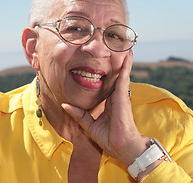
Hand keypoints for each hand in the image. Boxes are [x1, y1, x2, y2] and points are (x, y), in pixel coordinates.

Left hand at [62, 50, 149, 164]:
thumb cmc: (109, 138)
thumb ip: (78, 114)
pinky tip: (127, 54)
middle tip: (115, 47)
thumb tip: (65, 105)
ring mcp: (120, 95)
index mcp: (109, 102)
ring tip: (124, 45)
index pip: (107, 84)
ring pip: (121, 73)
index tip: (103, 63)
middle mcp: (116, 96)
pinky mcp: (122, 95)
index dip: (106, 73)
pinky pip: (124, 76)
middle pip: (115, 75)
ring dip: (122, 59)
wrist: (122, 147)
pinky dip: (126, 65)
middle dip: (116, 62)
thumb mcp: (89, 125)